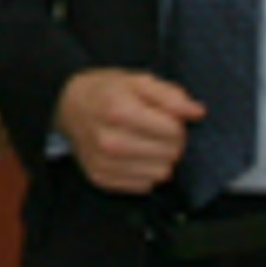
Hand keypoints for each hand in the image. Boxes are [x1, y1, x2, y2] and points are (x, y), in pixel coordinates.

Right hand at [53, 68, 200, 194]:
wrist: (68, 106)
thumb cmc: (106, 91)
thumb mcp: (137, 81)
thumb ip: (170, 95)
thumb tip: (197, 112)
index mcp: (119, 111)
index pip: (174, 131)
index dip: (176, 122)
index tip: (165, 117)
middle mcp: (109, 140)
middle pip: (170, 154)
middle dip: (171, 142)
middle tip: (155, 130)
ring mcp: (103, 162)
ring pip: (161, 173)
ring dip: (159, 159)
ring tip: (145, 143)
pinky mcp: (101, 178)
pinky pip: (144, 185)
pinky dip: (144, 172)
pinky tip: (133, 156)